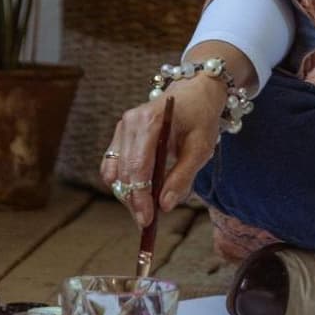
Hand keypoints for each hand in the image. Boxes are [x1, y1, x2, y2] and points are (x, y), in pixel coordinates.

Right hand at [100, 76, 226, 226]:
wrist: (194, 92)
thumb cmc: (200, 118)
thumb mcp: (201, 148)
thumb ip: (183, 177)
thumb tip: (164, 205)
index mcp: (151, 121)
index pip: (139, 167)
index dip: (140, 197)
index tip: (146, 220)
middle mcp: (130, 122)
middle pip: (125, 172)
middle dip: (134, 200)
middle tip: (146, 223)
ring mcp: (122, 126)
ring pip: (116, 171)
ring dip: (127, 193)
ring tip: (144, 209)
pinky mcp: (120, 133)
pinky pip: (113, 163)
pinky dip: (122, 181)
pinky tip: (135, 193)